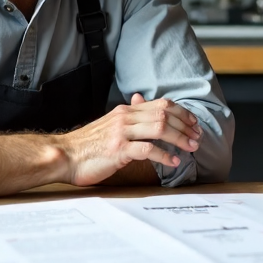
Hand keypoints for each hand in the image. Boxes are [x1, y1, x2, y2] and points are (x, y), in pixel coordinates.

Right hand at [58, 93, 202, 186]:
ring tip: (190, 148)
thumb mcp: (110, 124)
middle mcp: (125, 118)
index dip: (182, 113)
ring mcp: (122, 133)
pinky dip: (164, 156)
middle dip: (186, 126)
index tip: (194, 123)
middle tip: (197, 138)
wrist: (65, 156)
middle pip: (165, 115)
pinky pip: (147, 149)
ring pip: (160, 128)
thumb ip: (129, 116)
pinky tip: (173, 162)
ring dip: (179, 139)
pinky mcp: (118, 151)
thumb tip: (142, 100)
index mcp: (126, 111)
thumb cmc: (88, 145)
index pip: (161, 104)